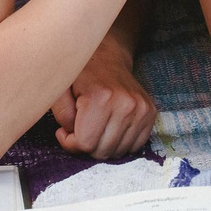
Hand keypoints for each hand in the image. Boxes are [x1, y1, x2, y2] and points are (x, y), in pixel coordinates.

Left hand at [52, 36, 158, 157]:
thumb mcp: (60, 89)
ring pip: (118, 152)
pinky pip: (134, 147)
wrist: (107, 58)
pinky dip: (119, 144)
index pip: (85, 144)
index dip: (70, 142)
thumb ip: (61, 115)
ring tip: (95, 126)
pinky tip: (110, 129)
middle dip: (86, 145)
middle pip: (102, 151)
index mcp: (101, 97)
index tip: (66, 129)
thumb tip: (71, 135)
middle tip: (80, 128)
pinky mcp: (150, 113)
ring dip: (103, 145)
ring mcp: (141, 109)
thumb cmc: (80, 75)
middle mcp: (126, 103)